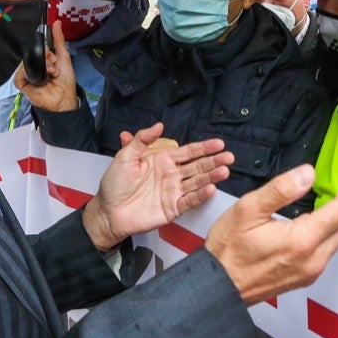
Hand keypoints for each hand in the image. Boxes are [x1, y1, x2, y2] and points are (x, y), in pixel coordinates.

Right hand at [16, 21, 79, 112]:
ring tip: (51, 73)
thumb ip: (58, 39)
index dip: (46, 48)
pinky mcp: (21, 82)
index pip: (38, 46)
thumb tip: (56, 23)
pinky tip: (41, 78)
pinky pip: (20, 73)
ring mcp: (26, 73)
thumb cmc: (65, 80)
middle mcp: (34, 64)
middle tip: (54, 66)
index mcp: (42, 58)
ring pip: (27, 61)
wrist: (63, 97)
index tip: (53, 54)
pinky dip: (31, 74)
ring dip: (42, 66)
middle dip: (46, 57)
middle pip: (33, 52)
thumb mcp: (63, 56)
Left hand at [83, 123, 233, 250]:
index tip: (218, 143)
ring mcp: (173, 192)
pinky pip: (189, 201)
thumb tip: (158, 126)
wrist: (108, 212)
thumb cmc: (114, 185)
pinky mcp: (172, 209)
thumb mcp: (125, 157)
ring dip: (211, 177)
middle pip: (197, 166)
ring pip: (197, 182)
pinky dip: (200, 195)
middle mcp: (172, 175)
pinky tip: (210, 189)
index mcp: (162, 161)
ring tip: (224, 171)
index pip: (188, 152)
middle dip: (214, 161)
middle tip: (229, 157)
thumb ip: (141, 140)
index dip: (203, 148)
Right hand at [205, 166, 337, 305]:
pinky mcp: (305, 277)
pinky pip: (330, 249)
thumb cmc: (229, 250)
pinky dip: (336, 230)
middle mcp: (312, 259)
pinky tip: (331, 220)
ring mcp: (311, 271)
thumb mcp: (248, 209)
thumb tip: (308, 173)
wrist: (219, 286)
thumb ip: (281, 189)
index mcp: (302, 240)